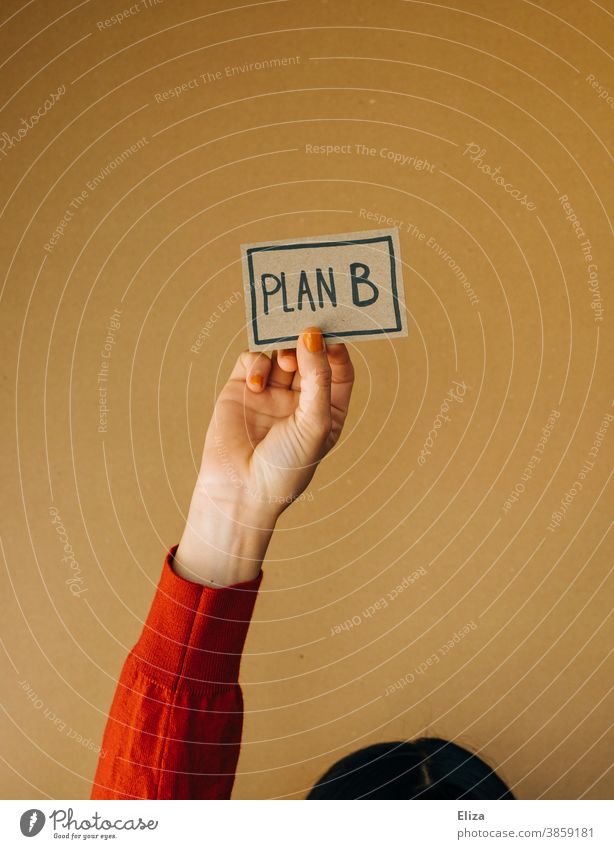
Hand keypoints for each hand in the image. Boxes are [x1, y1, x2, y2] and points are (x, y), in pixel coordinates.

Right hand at [174, 326, 354, 585]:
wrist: (240, 491)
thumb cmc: (286, 467)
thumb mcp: (314, 422)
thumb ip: (317, 377)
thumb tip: (313, 335)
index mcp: (327, 408)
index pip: (339, 368)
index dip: (337, 348)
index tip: (332, 333)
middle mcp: (300, 398)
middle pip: (311, 354)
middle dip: (310, 339)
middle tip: (308, 326)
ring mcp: (271, 392)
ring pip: (282, 352)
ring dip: (285, 350)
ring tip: (286, 360)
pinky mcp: (242, 389)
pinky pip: (254, 361)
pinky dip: (258, 365)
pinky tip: (258, 385)